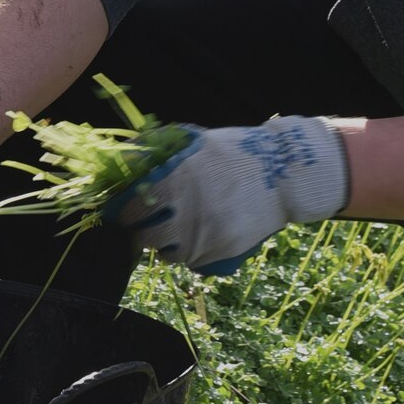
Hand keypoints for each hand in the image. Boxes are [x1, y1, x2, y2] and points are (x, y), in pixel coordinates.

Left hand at [108, 116, 348, 274]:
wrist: (283, 173)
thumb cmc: (233, 154)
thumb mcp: (193, 142)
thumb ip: (156, 153)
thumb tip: (119, 166)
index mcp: (173, 177)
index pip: (128, 207)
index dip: (122, 212)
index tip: (122, 211)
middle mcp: (185, 209)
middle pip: (142, 235)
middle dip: (140, 231)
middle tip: (148, 223)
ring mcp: (203, 234)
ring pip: (164, 252)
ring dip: (163, 244)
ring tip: (175, 229)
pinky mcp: (219, 252)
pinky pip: (190, 261)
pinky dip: (187, 253)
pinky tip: (196, 238)